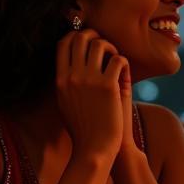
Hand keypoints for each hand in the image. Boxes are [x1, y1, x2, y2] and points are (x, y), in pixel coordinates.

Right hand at [55, 29, 128, 163]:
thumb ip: (66, 82)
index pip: (63, 43)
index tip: (86, 40)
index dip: (75, 35)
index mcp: (60, 79)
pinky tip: (124, 70)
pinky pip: (118, 59)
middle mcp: (72, 76)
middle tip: (104, 45)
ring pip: (99, 44)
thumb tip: (71, 64)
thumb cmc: (82, 128)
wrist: (94, 148)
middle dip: (94, 36)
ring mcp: (90, 80)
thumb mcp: (65, 103)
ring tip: (115, 58)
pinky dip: (123, 61)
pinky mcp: (108, 86)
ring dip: (110, 47)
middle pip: (80, 38)